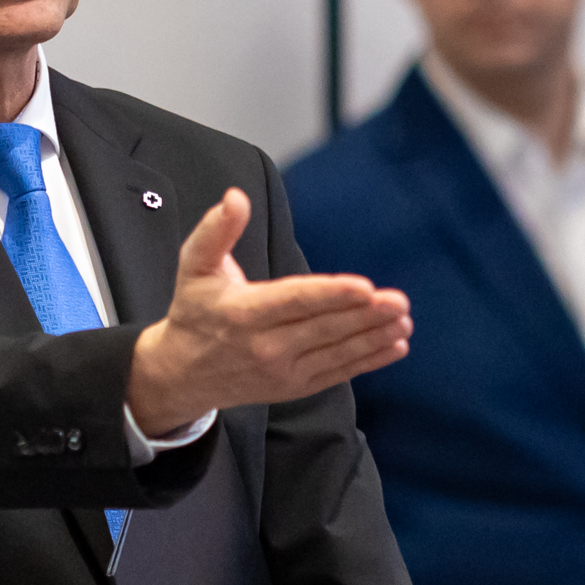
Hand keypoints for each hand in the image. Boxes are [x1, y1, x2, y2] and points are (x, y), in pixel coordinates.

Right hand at [126, 189, 410, 433]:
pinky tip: (395, 345)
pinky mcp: (295, 386)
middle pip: (324, 328)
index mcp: (244, 312)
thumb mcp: (194, 266)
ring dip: (373, 337)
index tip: (364, 287)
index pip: (295, 301)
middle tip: (398, 301)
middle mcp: (265, 345)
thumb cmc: (194, 313)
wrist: (181, 375)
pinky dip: (369, 361)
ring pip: (336, 352)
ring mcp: (283, 371)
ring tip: (402, 320)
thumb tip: (235, 198)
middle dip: (365, 315)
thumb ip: (216, 230)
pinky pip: (338, 373)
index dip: (331, 295)